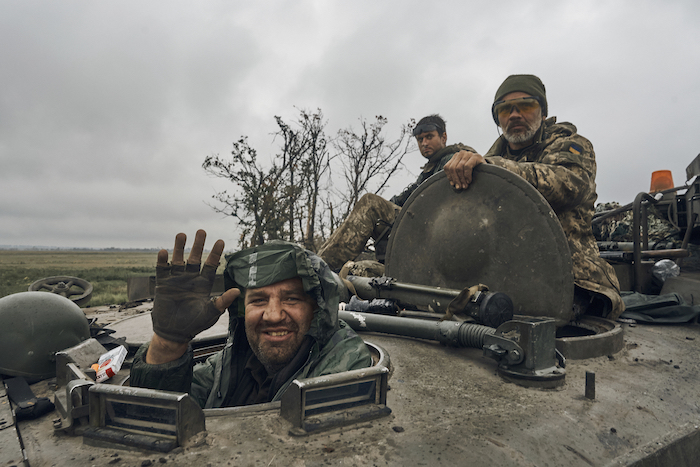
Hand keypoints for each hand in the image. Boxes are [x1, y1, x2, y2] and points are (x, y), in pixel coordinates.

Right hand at [147, 230, 239, 362]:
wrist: (175, 333)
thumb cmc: (195, 323)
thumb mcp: (211, 312)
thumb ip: (222, 301)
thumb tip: (237, 290)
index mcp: (203, 283)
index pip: (211, 264)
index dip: (215, 253)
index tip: (221, 241)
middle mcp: (190, 278)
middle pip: (195, 257)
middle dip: (198, 244)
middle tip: (202, 231)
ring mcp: (176, 280)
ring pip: (178, 259)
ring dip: (179, 247)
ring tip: (182, 235)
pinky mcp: (163, 284)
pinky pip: (162, 269)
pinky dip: (163, 261)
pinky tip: (164, 251)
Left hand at [443, 150, 484, 189]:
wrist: (487, 168)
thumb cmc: (474, 171)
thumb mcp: (462, 172)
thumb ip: (456, 174)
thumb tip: (452, 184)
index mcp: (455, 156)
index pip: (447, 167)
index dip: (449, 177)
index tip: (453, 184)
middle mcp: (461, 153)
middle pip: (452, 168)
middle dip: (456, 179)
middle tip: (459, 187)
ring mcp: (468, 154)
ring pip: (459, 168)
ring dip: (461, 179)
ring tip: (465, 185)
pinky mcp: (476, 156)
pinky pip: (467, 167)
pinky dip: (467, 175)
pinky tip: (469, 181)